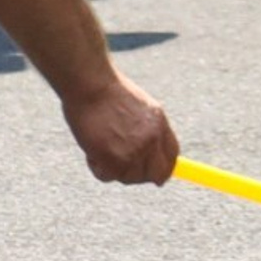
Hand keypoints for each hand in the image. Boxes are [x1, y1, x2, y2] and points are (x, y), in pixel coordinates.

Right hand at [62, 72, 179, 185]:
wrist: (89, 83)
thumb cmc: (105, 90)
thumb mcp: (137, 106)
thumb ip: (146, 128)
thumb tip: (147, 151)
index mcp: (159, 125)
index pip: (171, 158)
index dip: (160, 167)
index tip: (148, 170)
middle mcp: (152, 140)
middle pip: (155, 174)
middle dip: (138, 173)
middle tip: (120, 165)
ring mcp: (135, 151)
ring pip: (129, 177)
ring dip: (113, 168)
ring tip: (98, 147)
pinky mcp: (114, 159)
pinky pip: (107, 176)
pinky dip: (97, 167)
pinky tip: (90, 150)